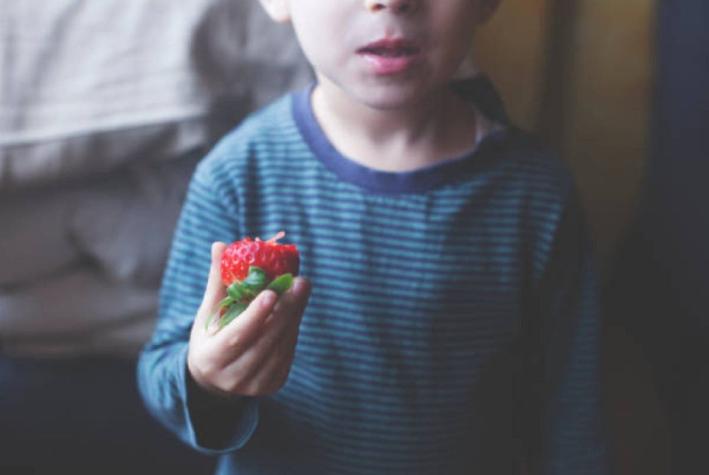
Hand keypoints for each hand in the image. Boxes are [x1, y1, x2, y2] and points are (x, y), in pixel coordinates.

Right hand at [187, 242, 310, 396]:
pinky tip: (296, 308)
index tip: (271, 293)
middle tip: (300, 282)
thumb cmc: (210, 335)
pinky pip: (288, 353)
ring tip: (301, 289)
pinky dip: (293, 329)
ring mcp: (254, 385)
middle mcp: (233, 377)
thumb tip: (220, 245)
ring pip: (281, 347)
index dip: (255, 316)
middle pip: (265, 342)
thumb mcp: (208, 311)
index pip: (237, 337)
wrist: (214, 377)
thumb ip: (217, 281)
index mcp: (211, 359)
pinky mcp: (271, 385)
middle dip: (286, 310)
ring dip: (294, 316)